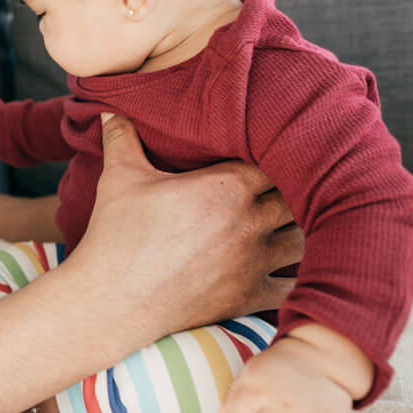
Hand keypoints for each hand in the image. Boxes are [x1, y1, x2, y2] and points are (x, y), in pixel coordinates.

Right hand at [68, 113, 301, 339]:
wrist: (112, 301)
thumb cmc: (116, 236)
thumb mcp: (118, 179)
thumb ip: (122, 138)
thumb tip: (108, 111)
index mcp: (225, 187)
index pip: (278, 159)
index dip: (279, 154)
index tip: (272, 151)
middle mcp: (249, 223)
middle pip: (300, 197)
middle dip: (293, 190)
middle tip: (283, 184)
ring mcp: (253, 263)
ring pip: (304, 240)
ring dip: (298, 230)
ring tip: (287, 223)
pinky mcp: (248, 297)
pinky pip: (294, 287)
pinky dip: (296, 278)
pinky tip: (287, 270)